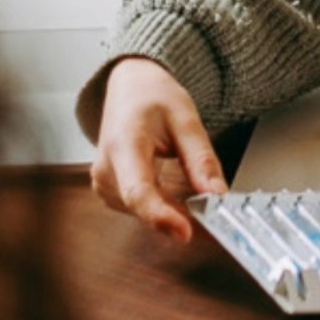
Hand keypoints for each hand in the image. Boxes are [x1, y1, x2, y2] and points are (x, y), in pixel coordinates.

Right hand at [90, 57, 226, 240]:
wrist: (129, 87)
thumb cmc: (153, 97)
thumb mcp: (186, 119)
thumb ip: (201, 159)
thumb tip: (217, 195)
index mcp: (123, 143)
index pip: (138, 190)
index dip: (161, 216)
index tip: (185, 232)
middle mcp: (105, 167)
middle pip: (142, 205)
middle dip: (176, 215)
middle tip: (211, 216)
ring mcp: (103, 181)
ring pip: (141, 210)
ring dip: (170, 210)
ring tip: (195, 197)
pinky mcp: (109, 189)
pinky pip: (138, 207)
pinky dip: (161, 206)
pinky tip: (177, 198)